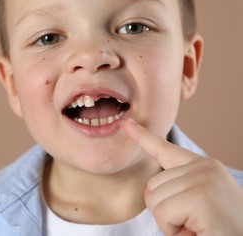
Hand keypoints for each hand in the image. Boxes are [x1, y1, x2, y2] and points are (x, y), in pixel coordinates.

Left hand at [123, 119, 242, 235]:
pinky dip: (173, 231)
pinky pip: (162, 213)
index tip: (128, 124)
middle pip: (152, 185)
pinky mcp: (200, 197)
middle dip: (166, 212)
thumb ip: (176, 190)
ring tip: (198, 228)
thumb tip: (148, 189)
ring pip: (154, 200)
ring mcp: (204, 179)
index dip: (143, 137)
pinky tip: (197, 232)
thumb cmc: (220, 231)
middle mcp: (205, 167)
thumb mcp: (198, 205)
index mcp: (205, 167)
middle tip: (194, 223)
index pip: (166, 149)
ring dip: (170, 223)